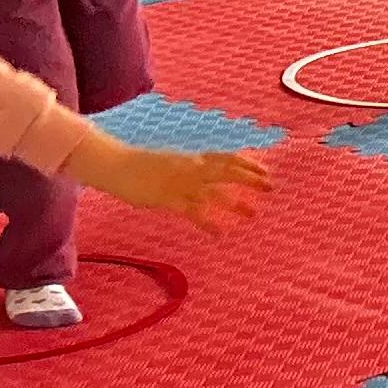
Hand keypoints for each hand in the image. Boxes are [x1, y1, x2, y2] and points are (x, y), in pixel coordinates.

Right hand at [74, 140, 269, 230]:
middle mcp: (191, 167)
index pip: (225, 157)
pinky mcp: (169, 199)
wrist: (116, 164)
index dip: (246, 163)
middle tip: (271, 186)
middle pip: (228, 171)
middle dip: (251, 178)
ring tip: (254, 212)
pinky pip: (194, 213)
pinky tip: (220, 232)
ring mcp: (182, 183)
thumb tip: (202, 169)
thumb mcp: (169, 158)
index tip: (264, 168)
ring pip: (216, 193)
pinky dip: (208, 222)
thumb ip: (187, 165)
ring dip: (236, 203)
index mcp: (191, 156)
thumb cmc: (139, 162)